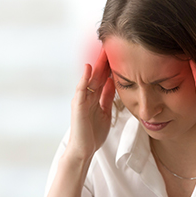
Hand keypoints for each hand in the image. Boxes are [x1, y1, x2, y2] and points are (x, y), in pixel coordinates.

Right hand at [67, 47, 116, 161]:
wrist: (83, 150)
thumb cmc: (93, 134)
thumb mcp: (105, 112)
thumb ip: (108, 98)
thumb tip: (114, 83)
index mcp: (95, 98)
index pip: (103, 78)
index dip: (110, 66)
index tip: (117, 53)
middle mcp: (88, 96)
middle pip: (97, 75)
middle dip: (104, 61)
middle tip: (110, 46)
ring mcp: (82, 100)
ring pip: (90, 79)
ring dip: (96, 65)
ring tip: (101, 51)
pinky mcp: (78, 105)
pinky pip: (81, 89)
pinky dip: (84, 78)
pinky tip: (88, 67)